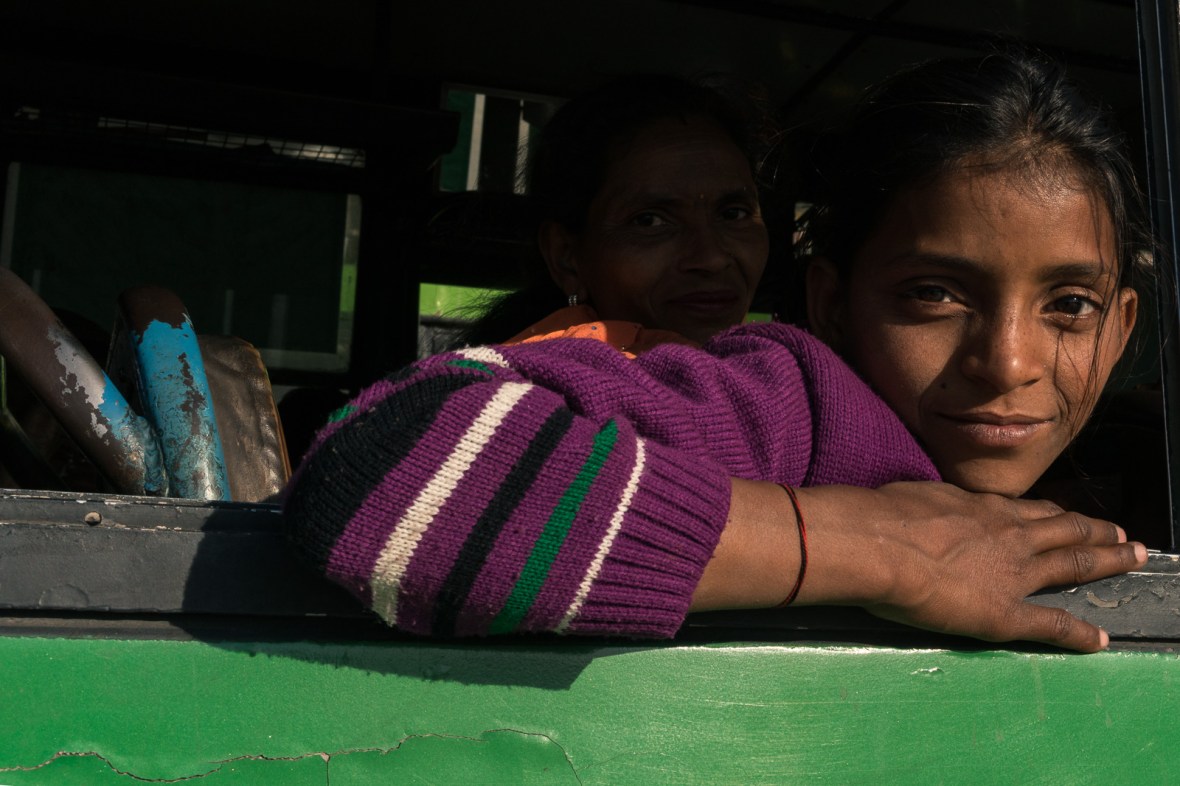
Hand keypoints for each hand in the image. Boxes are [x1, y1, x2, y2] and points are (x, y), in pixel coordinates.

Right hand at [796, 482, 1146, 651]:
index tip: (1073, 516)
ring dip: (1108, 561)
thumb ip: (931, 505)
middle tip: (1126, 536)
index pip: (1031, 510)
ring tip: (1133, 559)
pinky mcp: (1006, 613)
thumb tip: (923, 508)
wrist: (877, 543)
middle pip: (1067, 530)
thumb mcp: (913, 496)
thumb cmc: (882, 515)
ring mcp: (1013, 573)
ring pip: (1074, 564)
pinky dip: (1080, 632)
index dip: (1057, 514)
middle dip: (1099, 532)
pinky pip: (1052, 623)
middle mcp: (1009, 534)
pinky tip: (1101, 639)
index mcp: (983, 508)